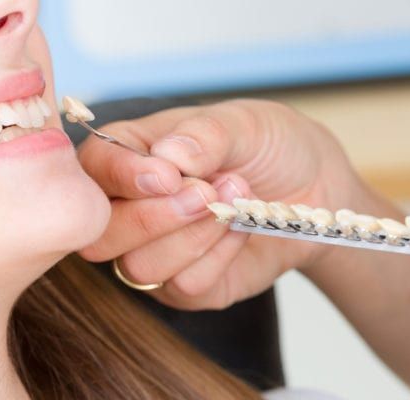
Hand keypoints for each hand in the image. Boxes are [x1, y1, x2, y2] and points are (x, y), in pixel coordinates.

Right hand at [77, 99, 367, 309]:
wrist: (316, 188)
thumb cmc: (269, 144)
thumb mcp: (244, 122)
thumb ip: (205, 134)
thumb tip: (170, 156)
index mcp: (129, 154)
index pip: (93, 171)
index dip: (121, 177)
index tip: (167, 175)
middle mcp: (130, 206)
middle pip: (102, 233)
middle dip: (157, 217)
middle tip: (210, 191)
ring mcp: (153, 250)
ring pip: (140, 267)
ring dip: (196, 236)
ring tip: (236, 200)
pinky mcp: (185, 286)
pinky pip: (184, 287)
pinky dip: (220, 258)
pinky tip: (240, 230)